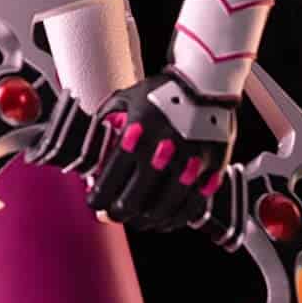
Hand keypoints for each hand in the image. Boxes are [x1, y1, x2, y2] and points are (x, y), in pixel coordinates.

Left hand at [86, 68, 236, 231]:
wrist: (206, 81)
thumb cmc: (162, 91)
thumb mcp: (125, 99)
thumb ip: (105, 124)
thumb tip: (89, 154)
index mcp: (137, 134)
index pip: (110, 180)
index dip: (98, 198)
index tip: (95, 202)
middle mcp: (163, 152)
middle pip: (134, 201)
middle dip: (119, 213)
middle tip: (114, 214)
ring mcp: (189, 163)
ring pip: (162, 210)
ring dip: (145, 221)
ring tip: (138, 220)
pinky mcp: (211, 170)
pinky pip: (191, 206)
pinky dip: (175, 219)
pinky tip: (165, 220)